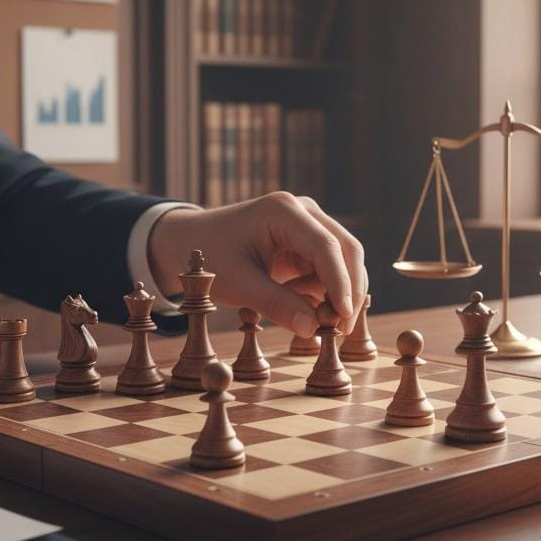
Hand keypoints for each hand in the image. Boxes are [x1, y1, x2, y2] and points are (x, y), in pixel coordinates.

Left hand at [148, 192, 368, 333]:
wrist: (192, 242)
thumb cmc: (211, 256)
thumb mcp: (239, 284)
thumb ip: (277, 305)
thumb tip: (313, 329)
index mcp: (283, 211)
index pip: (326, 246)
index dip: (340, 282)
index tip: (344, 316)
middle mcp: (303, 212)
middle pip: (346, 250)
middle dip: (348, 290)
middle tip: (342, 329)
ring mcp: (308, 226)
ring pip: (343, 262)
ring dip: (337, 294)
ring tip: (316, 322)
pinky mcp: (307, 244)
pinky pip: (329, 271)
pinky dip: (325, 294)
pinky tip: (302, 308)